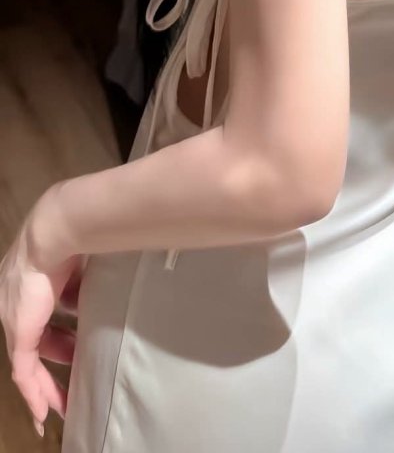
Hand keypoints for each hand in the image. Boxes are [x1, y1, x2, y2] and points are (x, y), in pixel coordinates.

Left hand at [0, 204, 80, 436]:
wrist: (56, 230)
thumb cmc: (80, 234)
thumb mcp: (91, 258)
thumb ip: (99, 272)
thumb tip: (127, 274)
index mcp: (38, 278)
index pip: (49, 308)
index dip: (63, 325)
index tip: (79, 338)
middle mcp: (20, 299)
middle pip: (41, 335)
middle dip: (62, 352)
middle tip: (81, 363)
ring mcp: (17, 318)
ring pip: (31, 358)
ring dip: (48, 379)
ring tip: (66, 398)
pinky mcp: (20, 334)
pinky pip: (23, 372)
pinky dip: (34, 393)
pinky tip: (44, 413)